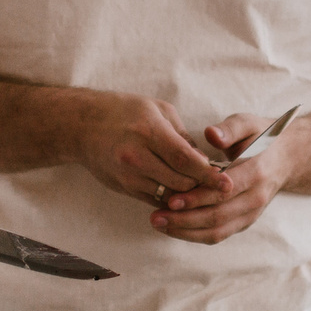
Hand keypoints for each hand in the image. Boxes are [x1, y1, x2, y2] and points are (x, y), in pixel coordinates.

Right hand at [64, 89, 227, 203]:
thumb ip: (183, 136)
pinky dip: (170, 198)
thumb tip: (206, 161)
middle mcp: (136, 156)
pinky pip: (154, 200)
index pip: (186, 161)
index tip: (228, 183)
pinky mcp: (123, 187)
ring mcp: (127, 175)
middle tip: (217, 185)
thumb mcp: (158, 110)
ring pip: (168, 196)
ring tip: (201, 188)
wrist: (82, 125)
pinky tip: (180, 191)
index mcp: (149, 132)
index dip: (210, 175)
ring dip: (187, 195)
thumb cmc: (124, 111)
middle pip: (180, 182)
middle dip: (202, 186)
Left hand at [150, 113, 292, 243]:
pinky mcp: (245, 222)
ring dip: (186, 231)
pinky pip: (219, 235)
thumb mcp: (248, 123)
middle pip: (218, 216)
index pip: (224, 191)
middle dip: (184, 219)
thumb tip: (210, 133)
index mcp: (257, 172)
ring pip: (217, 231)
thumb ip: (229, 128)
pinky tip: (173, 228)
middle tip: (156, 217)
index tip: (171, 199)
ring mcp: (252, 213)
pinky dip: (195, 235)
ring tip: (159, 224)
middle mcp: (256, 197)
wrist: (287, 157)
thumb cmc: (262, 137)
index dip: (197, 198)